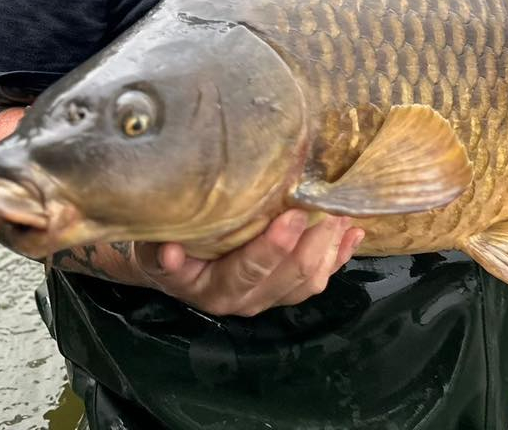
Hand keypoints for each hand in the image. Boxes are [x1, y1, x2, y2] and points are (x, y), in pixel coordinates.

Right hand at [134, 209, 364, 316]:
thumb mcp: (152, 246)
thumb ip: (159, 251)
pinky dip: (340, 255)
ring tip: (343, 212)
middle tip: (329, 208)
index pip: (248, 271)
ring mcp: (270, 296)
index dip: (272, 248)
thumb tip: (170, 252)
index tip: (292, 216)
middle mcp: (246, 299)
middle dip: (313, 243)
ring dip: (330, 247)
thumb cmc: (164, 244)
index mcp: (214, 289)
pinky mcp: (286, 288)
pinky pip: (320, 277)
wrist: (169, 262)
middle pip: (288, 277)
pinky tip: (355, 232)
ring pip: (310, 281)